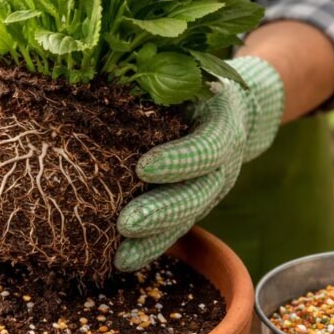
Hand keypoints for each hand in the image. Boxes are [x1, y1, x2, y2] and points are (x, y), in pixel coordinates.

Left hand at [115, 57, 284, 271]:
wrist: (236, 108)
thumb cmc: (193, 83)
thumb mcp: (186, 72)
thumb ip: (157, 81)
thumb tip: (96, 73)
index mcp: (222, 123)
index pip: (206, 146)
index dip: (178, 160)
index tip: (143, 167)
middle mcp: (223, 162)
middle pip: (198, 193)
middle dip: (161, 211)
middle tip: (125, 223)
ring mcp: (211, 187)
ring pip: (187, 219)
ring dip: (154, 240)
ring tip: (121, 255)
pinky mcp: (196, 204)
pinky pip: (176, 230)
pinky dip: (151, 247)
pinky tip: (121, 261)